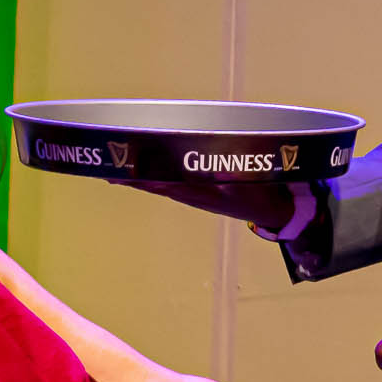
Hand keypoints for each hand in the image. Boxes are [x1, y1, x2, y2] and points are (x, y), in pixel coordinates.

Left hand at [132, 177, 320, 239]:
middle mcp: (193, 194)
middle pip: (155, 185)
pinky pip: (170, 186)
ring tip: (115, 174)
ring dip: (138, 180)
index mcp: (201, 192)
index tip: (121, 171)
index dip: (142, 177)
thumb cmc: (262, 195)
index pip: (164, 182)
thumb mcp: (250, 186)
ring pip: (160, 186)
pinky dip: (153, 181)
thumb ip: (233, 177)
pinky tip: (144, 177)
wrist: (275, 212)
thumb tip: (214, 169)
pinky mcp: (199, 194)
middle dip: (132, 178)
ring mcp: (195, 196)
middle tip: (105, 170)